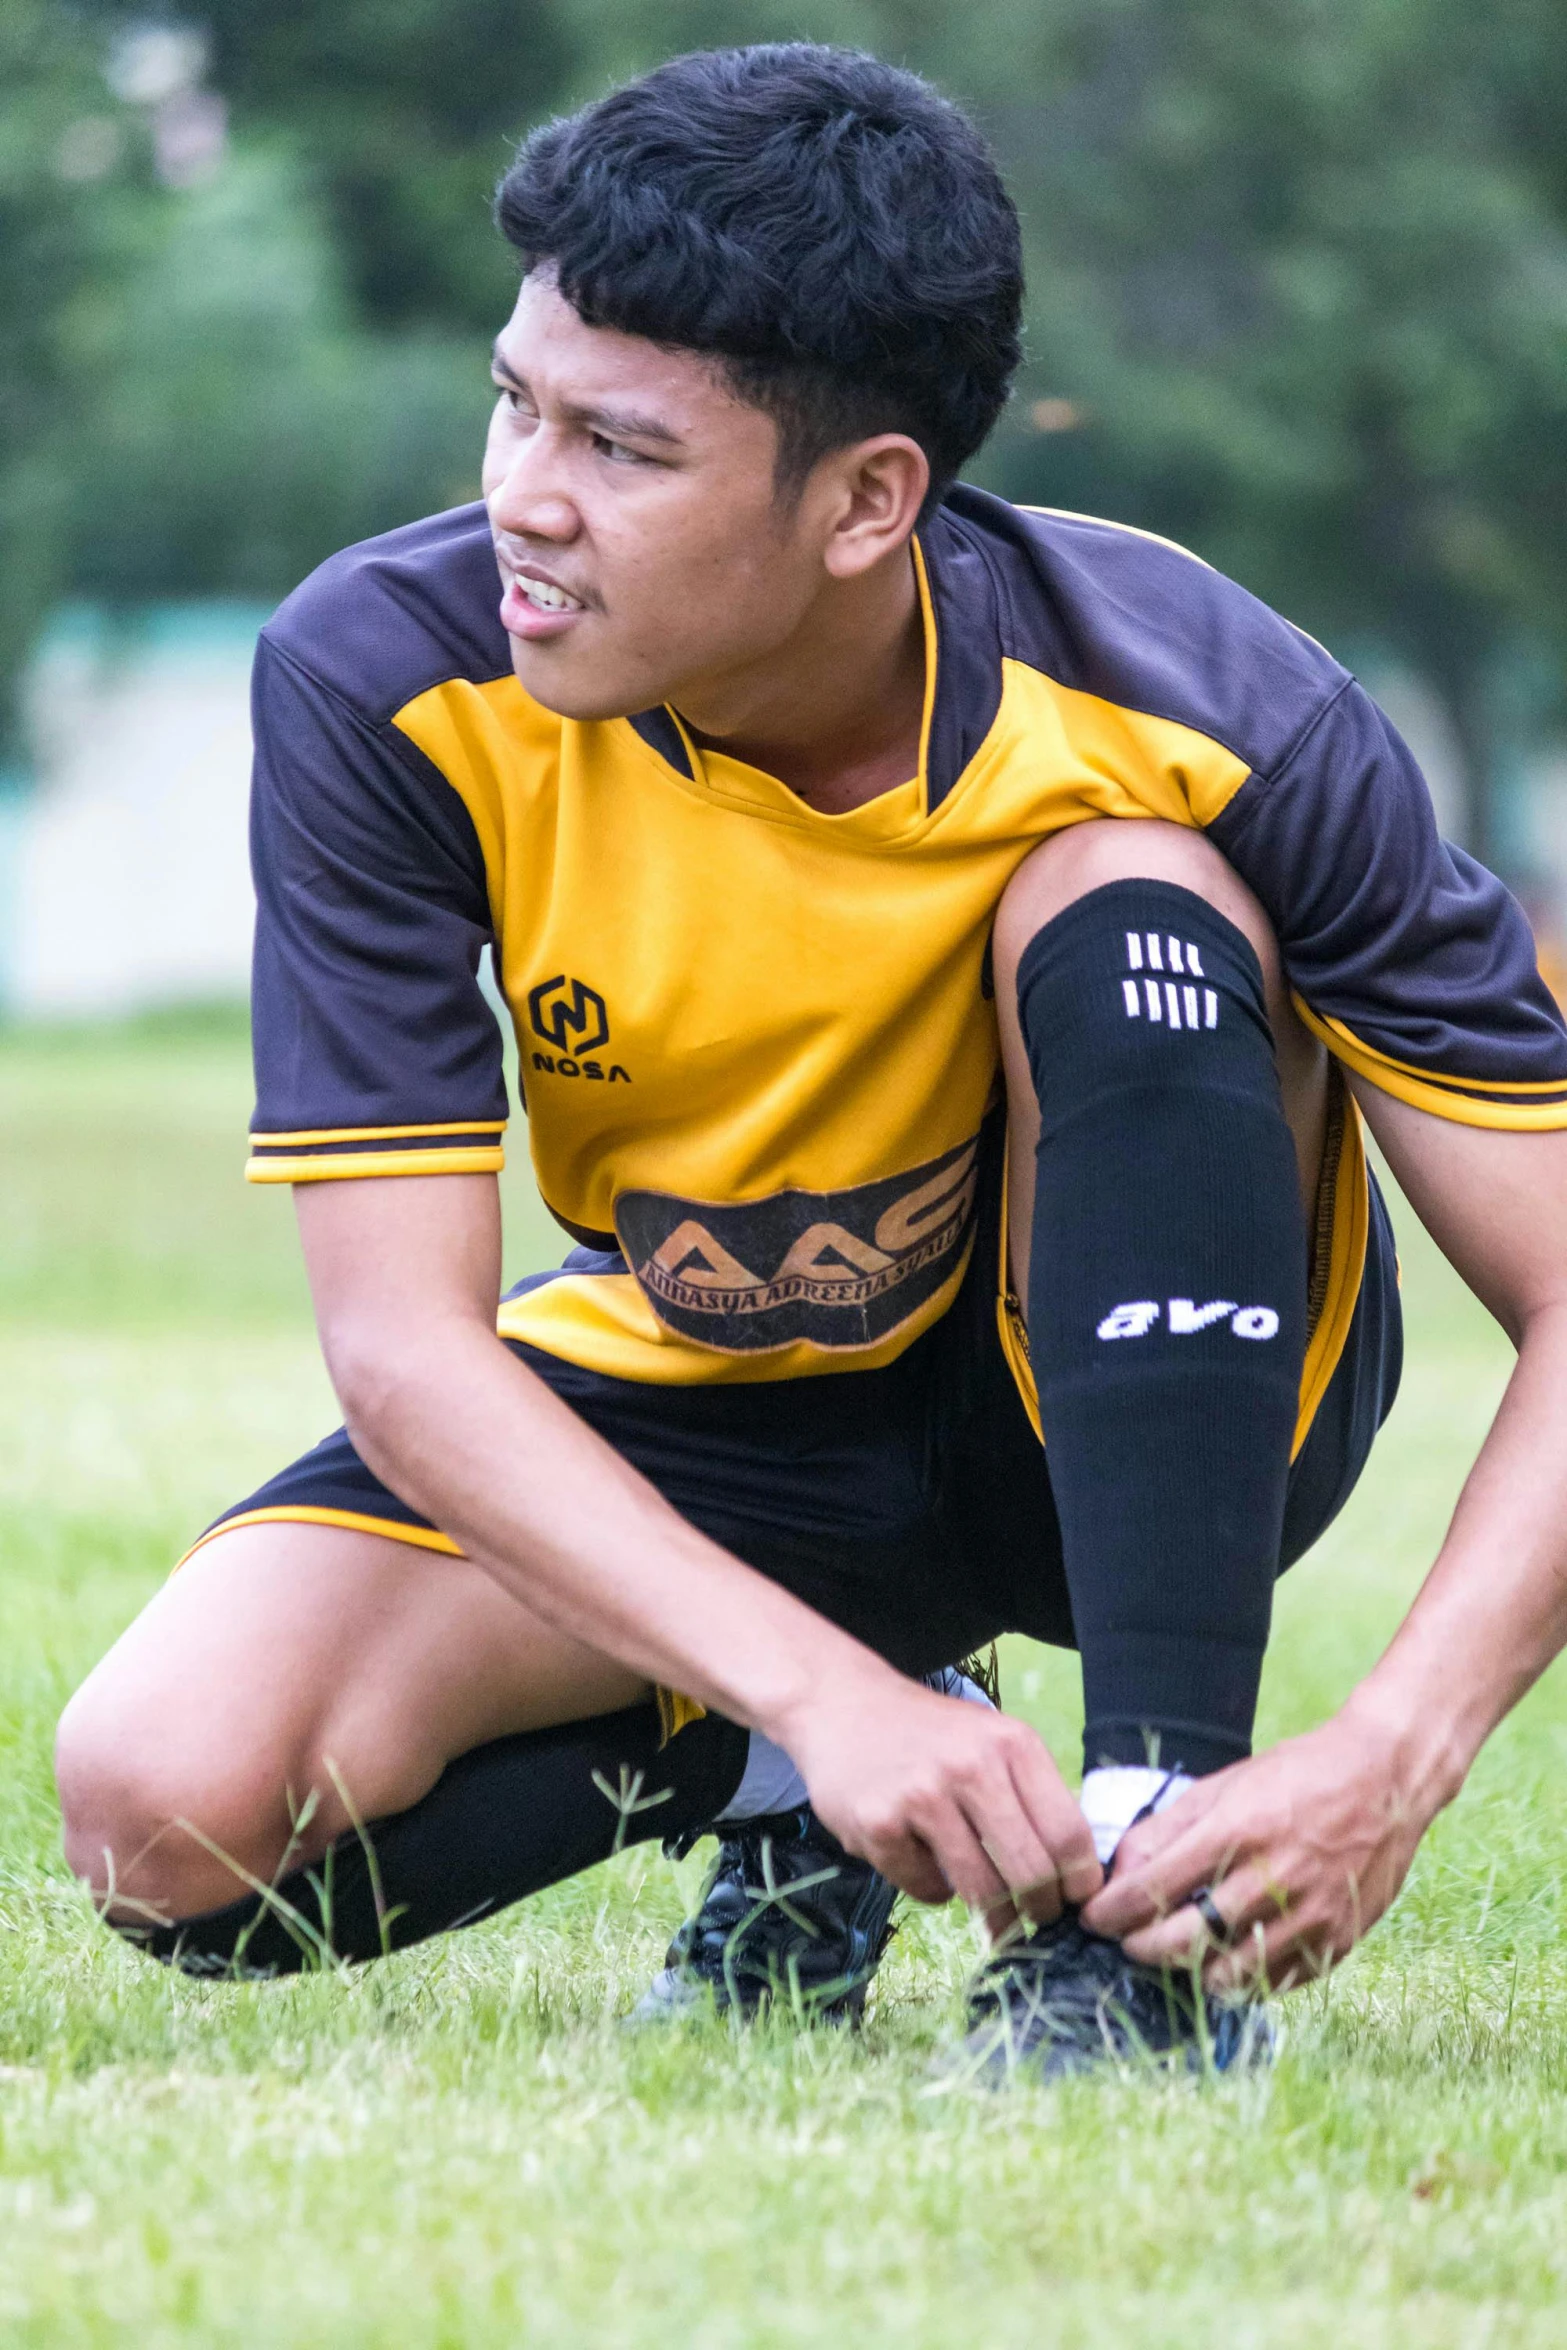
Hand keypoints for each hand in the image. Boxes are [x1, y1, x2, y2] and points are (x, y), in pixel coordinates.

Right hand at [779, 1675, 1101, 1926]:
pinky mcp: (878, 1824)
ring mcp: (922, 1796)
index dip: (1080, 1883)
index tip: (1078, 1905)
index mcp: (1012, 1744)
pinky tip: (922, 1857)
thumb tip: (1078, 1876)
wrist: (840, 1703)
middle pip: (1031, 1871)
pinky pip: (927, 1889)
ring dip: (990, 1911)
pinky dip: (933, 1888)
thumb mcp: (992, 1741)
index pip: (1068, 1833)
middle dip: (1040, 1909)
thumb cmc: (931, 1734)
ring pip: (981, 1889)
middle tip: (1036, 1921)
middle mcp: (971, 1766)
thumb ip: (1032, 1796)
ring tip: (988, 1907)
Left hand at [1080, 1709, 1434, 1989]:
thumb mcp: (1224, 1786)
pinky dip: (1242, 1977)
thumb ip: (1168, 1829)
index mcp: (1238, 1830)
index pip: (1155, 1888)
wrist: (1385, 1778)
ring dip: (1190, 1971)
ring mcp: (1311, 1914)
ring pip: (1228, 1974)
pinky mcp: (1338, 1941)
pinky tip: (1225, 1959)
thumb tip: (1119, 1871)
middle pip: (1185, 1941)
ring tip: (1176, 1955)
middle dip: (1142, 1948)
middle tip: (1128, 1943)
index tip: (1093, 1919)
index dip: (1113, 1912)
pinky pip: (1274, 1982)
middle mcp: (1275, 1877)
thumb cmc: (1294, 1776)